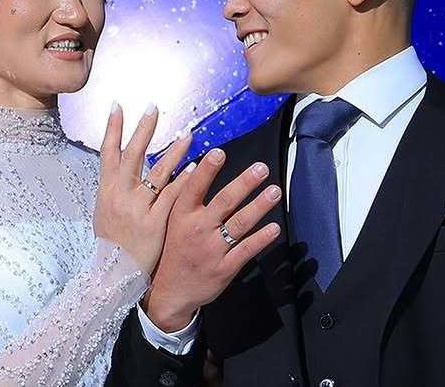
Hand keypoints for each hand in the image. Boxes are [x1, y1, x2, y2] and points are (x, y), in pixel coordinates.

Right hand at [94, 103, 192, 273]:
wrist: (113, 273)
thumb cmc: (111, 242)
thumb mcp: (104, 212)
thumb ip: (114, 189)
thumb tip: (118, 168)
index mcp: (106, 190)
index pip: (108, 152)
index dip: (112, 128)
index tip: (117, 105)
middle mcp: (120, 195)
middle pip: (133, 155)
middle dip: (143, 130)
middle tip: (154, 107)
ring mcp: (137, 208)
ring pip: (158, 173)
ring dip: (175, 151)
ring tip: (189, 134)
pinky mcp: (155, 223)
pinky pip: (173, 196)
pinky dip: (184, 180)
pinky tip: (197, 167)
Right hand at [142, 148, 281, 330]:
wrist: (169, 293)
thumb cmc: (172, 251)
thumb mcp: (170, 222)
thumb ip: (182, 196)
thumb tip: (195, 166)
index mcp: (182, 216)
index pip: (194, 188)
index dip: (206, 170)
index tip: (219, 153)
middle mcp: (197, 229)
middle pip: (224, 202)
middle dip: (245, 183)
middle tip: (262, 169)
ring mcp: (212, 249)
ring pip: (239, 223)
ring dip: (259, 206)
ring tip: (274, 192)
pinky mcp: (225, 267)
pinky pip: (246, 249)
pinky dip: (261, 238)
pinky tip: (274, 227)